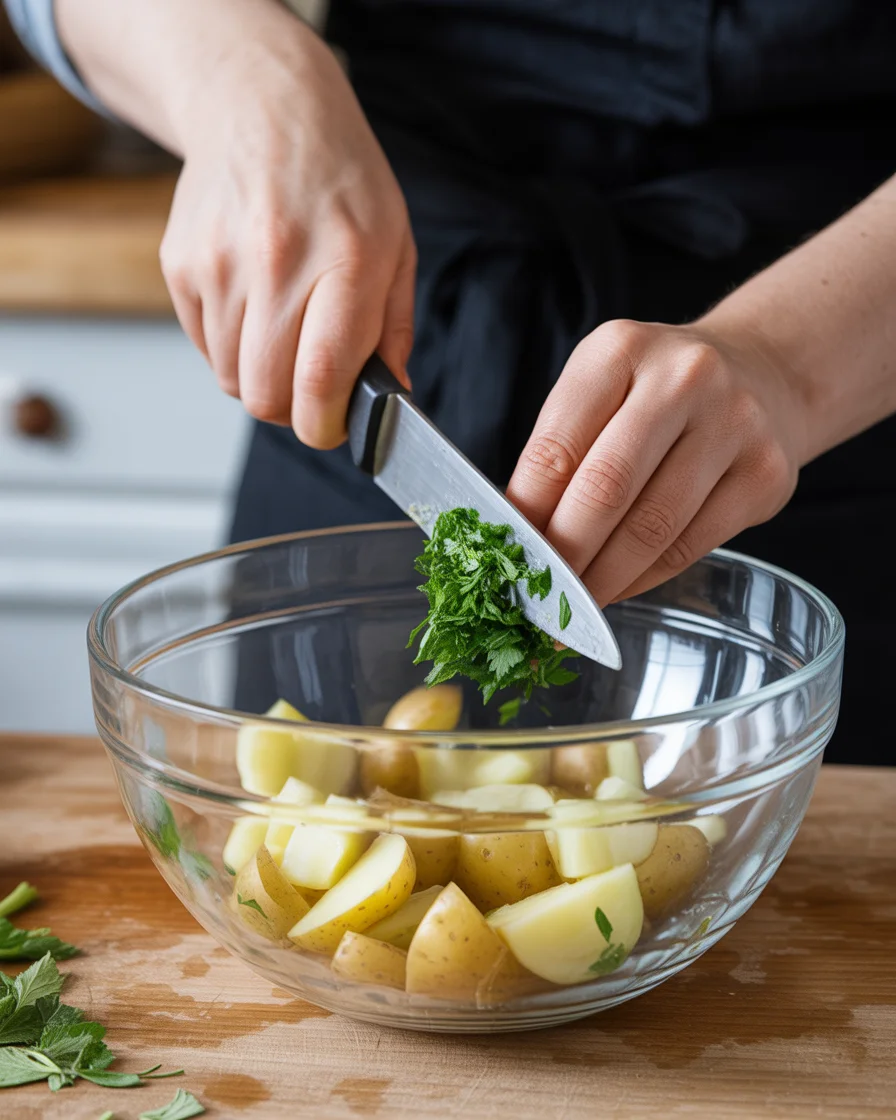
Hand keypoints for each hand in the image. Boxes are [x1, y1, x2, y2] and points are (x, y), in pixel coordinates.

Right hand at [159, 22, 414, 447]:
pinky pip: (206, 348)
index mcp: (346, 260)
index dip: (325, 425)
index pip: (320, 379)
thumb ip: (393, 328)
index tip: (333, 425)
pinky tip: (254, 305)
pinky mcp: (182, 265)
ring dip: (261, 377)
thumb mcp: (395, 243)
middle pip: (267, 396)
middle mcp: (277, 263)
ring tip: (284, 331)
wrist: (261, 105)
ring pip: (233, 381)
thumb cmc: (340, 179)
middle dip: (294, 410)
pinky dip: (231, 348)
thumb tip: (390, 397)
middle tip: (312, 387)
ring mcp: (221, 264)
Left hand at [506, 319, 807, 603]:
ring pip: (652, 528)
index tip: (507, 558)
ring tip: (572, 608)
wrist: (762, 371)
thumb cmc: (656, 392)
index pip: (555, 448)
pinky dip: (643, 579)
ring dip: (603, 579)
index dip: (525, 515)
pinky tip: (618, 589)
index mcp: (620, 350)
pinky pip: (689, 547)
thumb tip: (516, 537)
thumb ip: (560, 452)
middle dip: (564, 555)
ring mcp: (734, 425)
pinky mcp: (766, 475)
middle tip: (537, 597)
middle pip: (605, 490)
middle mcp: (684, 378)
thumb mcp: (600, 391)